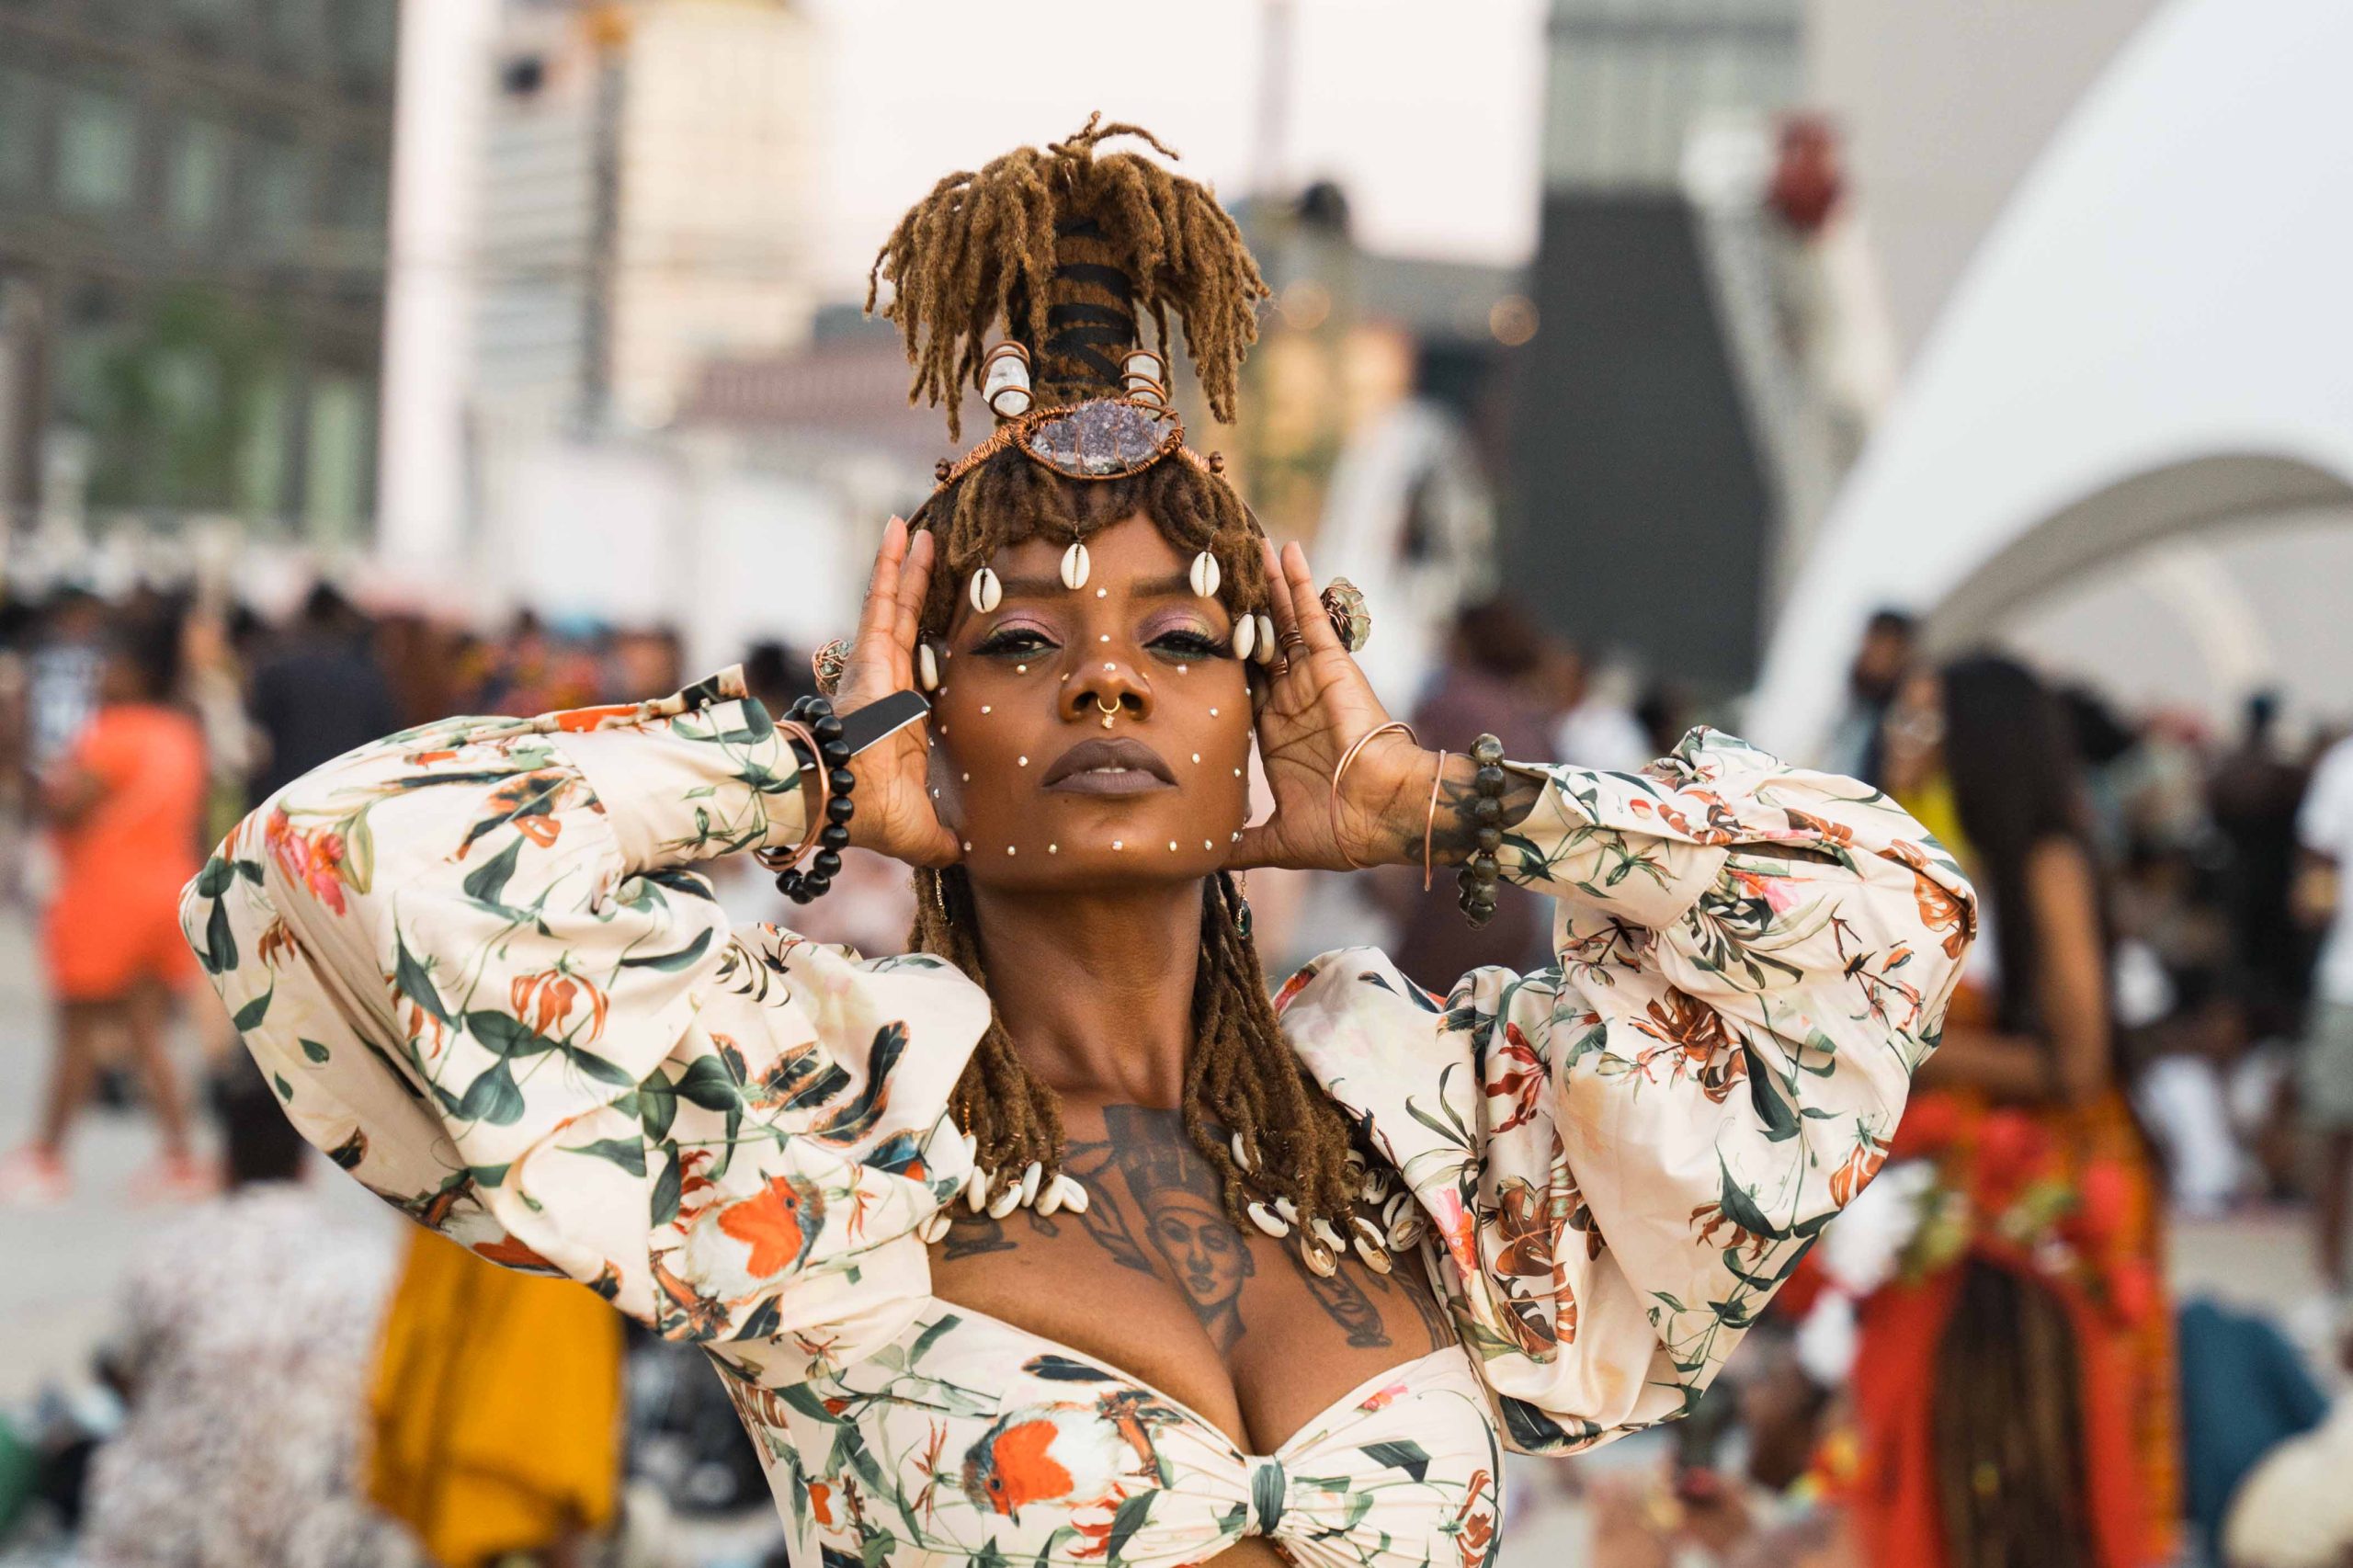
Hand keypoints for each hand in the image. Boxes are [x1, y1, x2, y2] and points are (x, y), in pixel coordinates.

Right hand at [828, 517, 959, 867]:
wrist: (842, 801)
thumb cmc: (873, 815)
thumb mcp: (927, 831)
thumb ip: (949, 839)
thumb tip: (971, 858)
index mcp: (904, 718)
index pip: (925, 668)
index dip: (937, 641)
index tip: (951, 617)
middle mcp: (890, 684)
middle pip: (913, 624)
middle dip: (922, 589)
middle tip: (937, 550)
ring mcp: (879, 664)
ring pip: (898, 603)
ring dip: (908, 566)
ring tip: (918, 526)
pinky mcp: (872, 651)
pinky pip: (884, 597)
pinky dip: (891, 564)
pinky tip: (901, 529)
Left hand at [1230, 540, 1435, 872]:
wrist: (1385, 817)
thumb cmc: (1344, 829)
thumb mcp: (1278, 840)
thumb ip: (1242, 844)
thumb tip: (1207, 860)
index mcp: (1276, 734)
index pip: (1239, 687)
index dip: (1216, 660)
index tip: (1187, 635)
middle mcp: (1291, 700)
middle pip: (1255, 645)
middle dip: (1237, 613)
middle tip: (1209, 573)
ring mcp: (1311, 679)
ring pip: (1279, 622)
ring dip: (1263, 585)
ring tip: (1241, 544)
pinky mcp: (1330, 665)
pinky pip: (1310, 616)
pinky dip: (1298, 583)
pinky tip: (1284, 550)